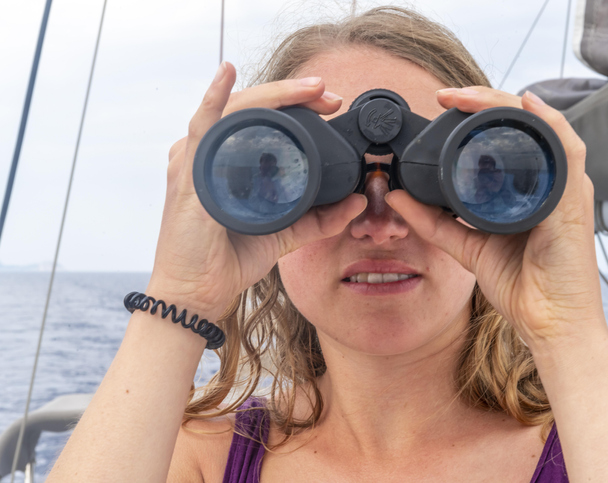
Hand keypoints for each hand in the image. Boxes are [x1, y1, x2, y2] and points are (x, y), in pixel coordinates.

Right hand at [148, 64, 366, 317]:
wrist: (198, 293)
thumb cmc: (229, 260)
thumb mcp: (284, 233)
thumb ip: (319, 220)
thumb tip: (359, 202)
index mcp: (228, 160)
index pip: (262, 119)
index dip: (296, 105)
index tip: (331, 105)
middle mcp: (211, 154)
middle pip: (251, 108)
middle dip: (292, 95)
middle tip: (329, 94)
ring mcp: (197, 160)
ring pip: (235, 111)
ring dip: (273, 95)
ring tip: (310, 89)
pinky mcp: (189, 175)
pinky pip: (200, 128)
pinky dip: (213, 98)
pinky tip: (227, 73)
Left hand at [386, 87, 606, 349]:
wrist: (549, 324)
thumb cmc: (522, 286)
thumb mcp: (466, 246)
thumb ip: (433, 222)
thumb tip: (396, 196)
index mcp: (527, 188)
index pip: (506, 136)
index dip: (475, 114)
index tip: (440, 105)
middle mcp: (548, 181)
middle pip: (522, 124)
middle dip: (484, 102)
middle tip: (446, 96)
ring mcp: (564, 188)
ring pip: (541, 128)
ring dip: (504, 105)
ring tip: (468, 97)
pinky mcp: (572, 202)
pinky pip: (568, 151)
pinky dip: (549, 123)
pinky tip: (527, 104)